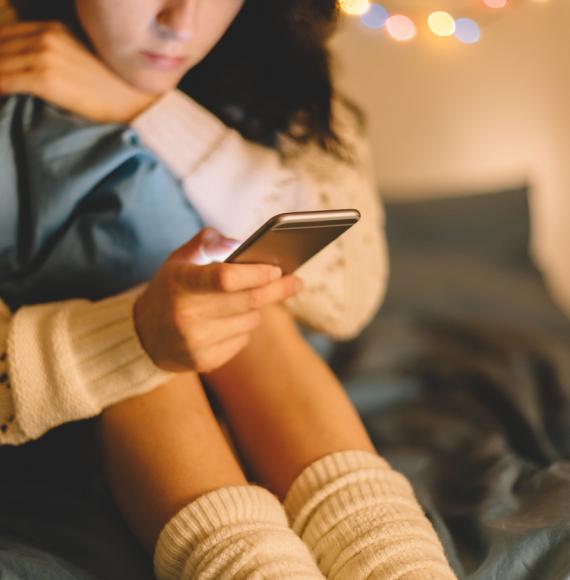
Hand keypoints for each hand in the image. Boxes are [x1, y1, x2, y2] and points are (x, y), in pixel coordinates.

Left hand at [0, 21, 157, 121]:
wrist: (134, 102)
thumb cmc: (113, 87)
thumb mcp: (82, 56)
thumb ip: (57, 52)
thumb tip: (33, 62)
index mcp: (55, 28)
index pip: (8, 34)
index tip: (0, 66)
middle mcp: (47, 36)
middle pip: (0, 46)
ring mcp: (45, 56)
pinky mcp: (45, 79)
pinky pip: (5, 81)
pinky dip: (0, 88)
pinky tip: (1, 96)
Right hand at [133, 228, 303, 373]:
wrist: (143, 336)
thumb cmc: (170, 290)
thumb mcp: (179, 260)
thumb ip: (207, 243)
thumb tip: (240, 243)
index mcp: (180, 283)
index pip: (225, 278)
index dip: (256, 273)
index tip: (277, 269)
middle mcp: (186, 315)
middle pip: (248, 301)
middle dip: (277, 289)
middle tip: (296, 282)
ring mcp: (195, 342)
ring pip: (250, 321)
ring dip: (256, 309)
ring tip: (245, 301)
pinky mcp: (204, 362)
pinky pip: (242, 340)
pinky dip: (243, 328)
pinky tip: (229, 322)